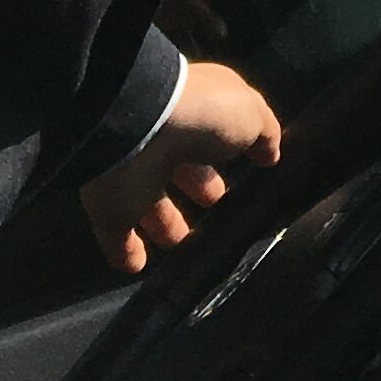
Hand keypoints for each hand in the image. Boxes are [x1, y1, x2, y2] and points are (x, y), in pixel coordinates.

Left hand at [79, 55, 284, 275]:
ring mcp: (133, 177)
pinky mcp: (110, 210)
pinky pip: (118, 236)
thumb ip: (264, 134)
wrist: (137, 127)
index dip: (224, 161)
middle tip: (214, 216)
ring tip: (183, 250)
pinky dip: (127, 252)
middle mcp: (163, 144)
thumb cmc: (201, 114)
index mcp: (196, 115)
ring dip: (166, 227)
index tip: (239, 183)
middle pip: (181, 173)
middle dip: (197, 192)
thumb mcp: (251, 113)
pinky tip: (140, 267)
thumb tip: (270, 156)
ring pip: (150, 206)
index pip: (212, 142)